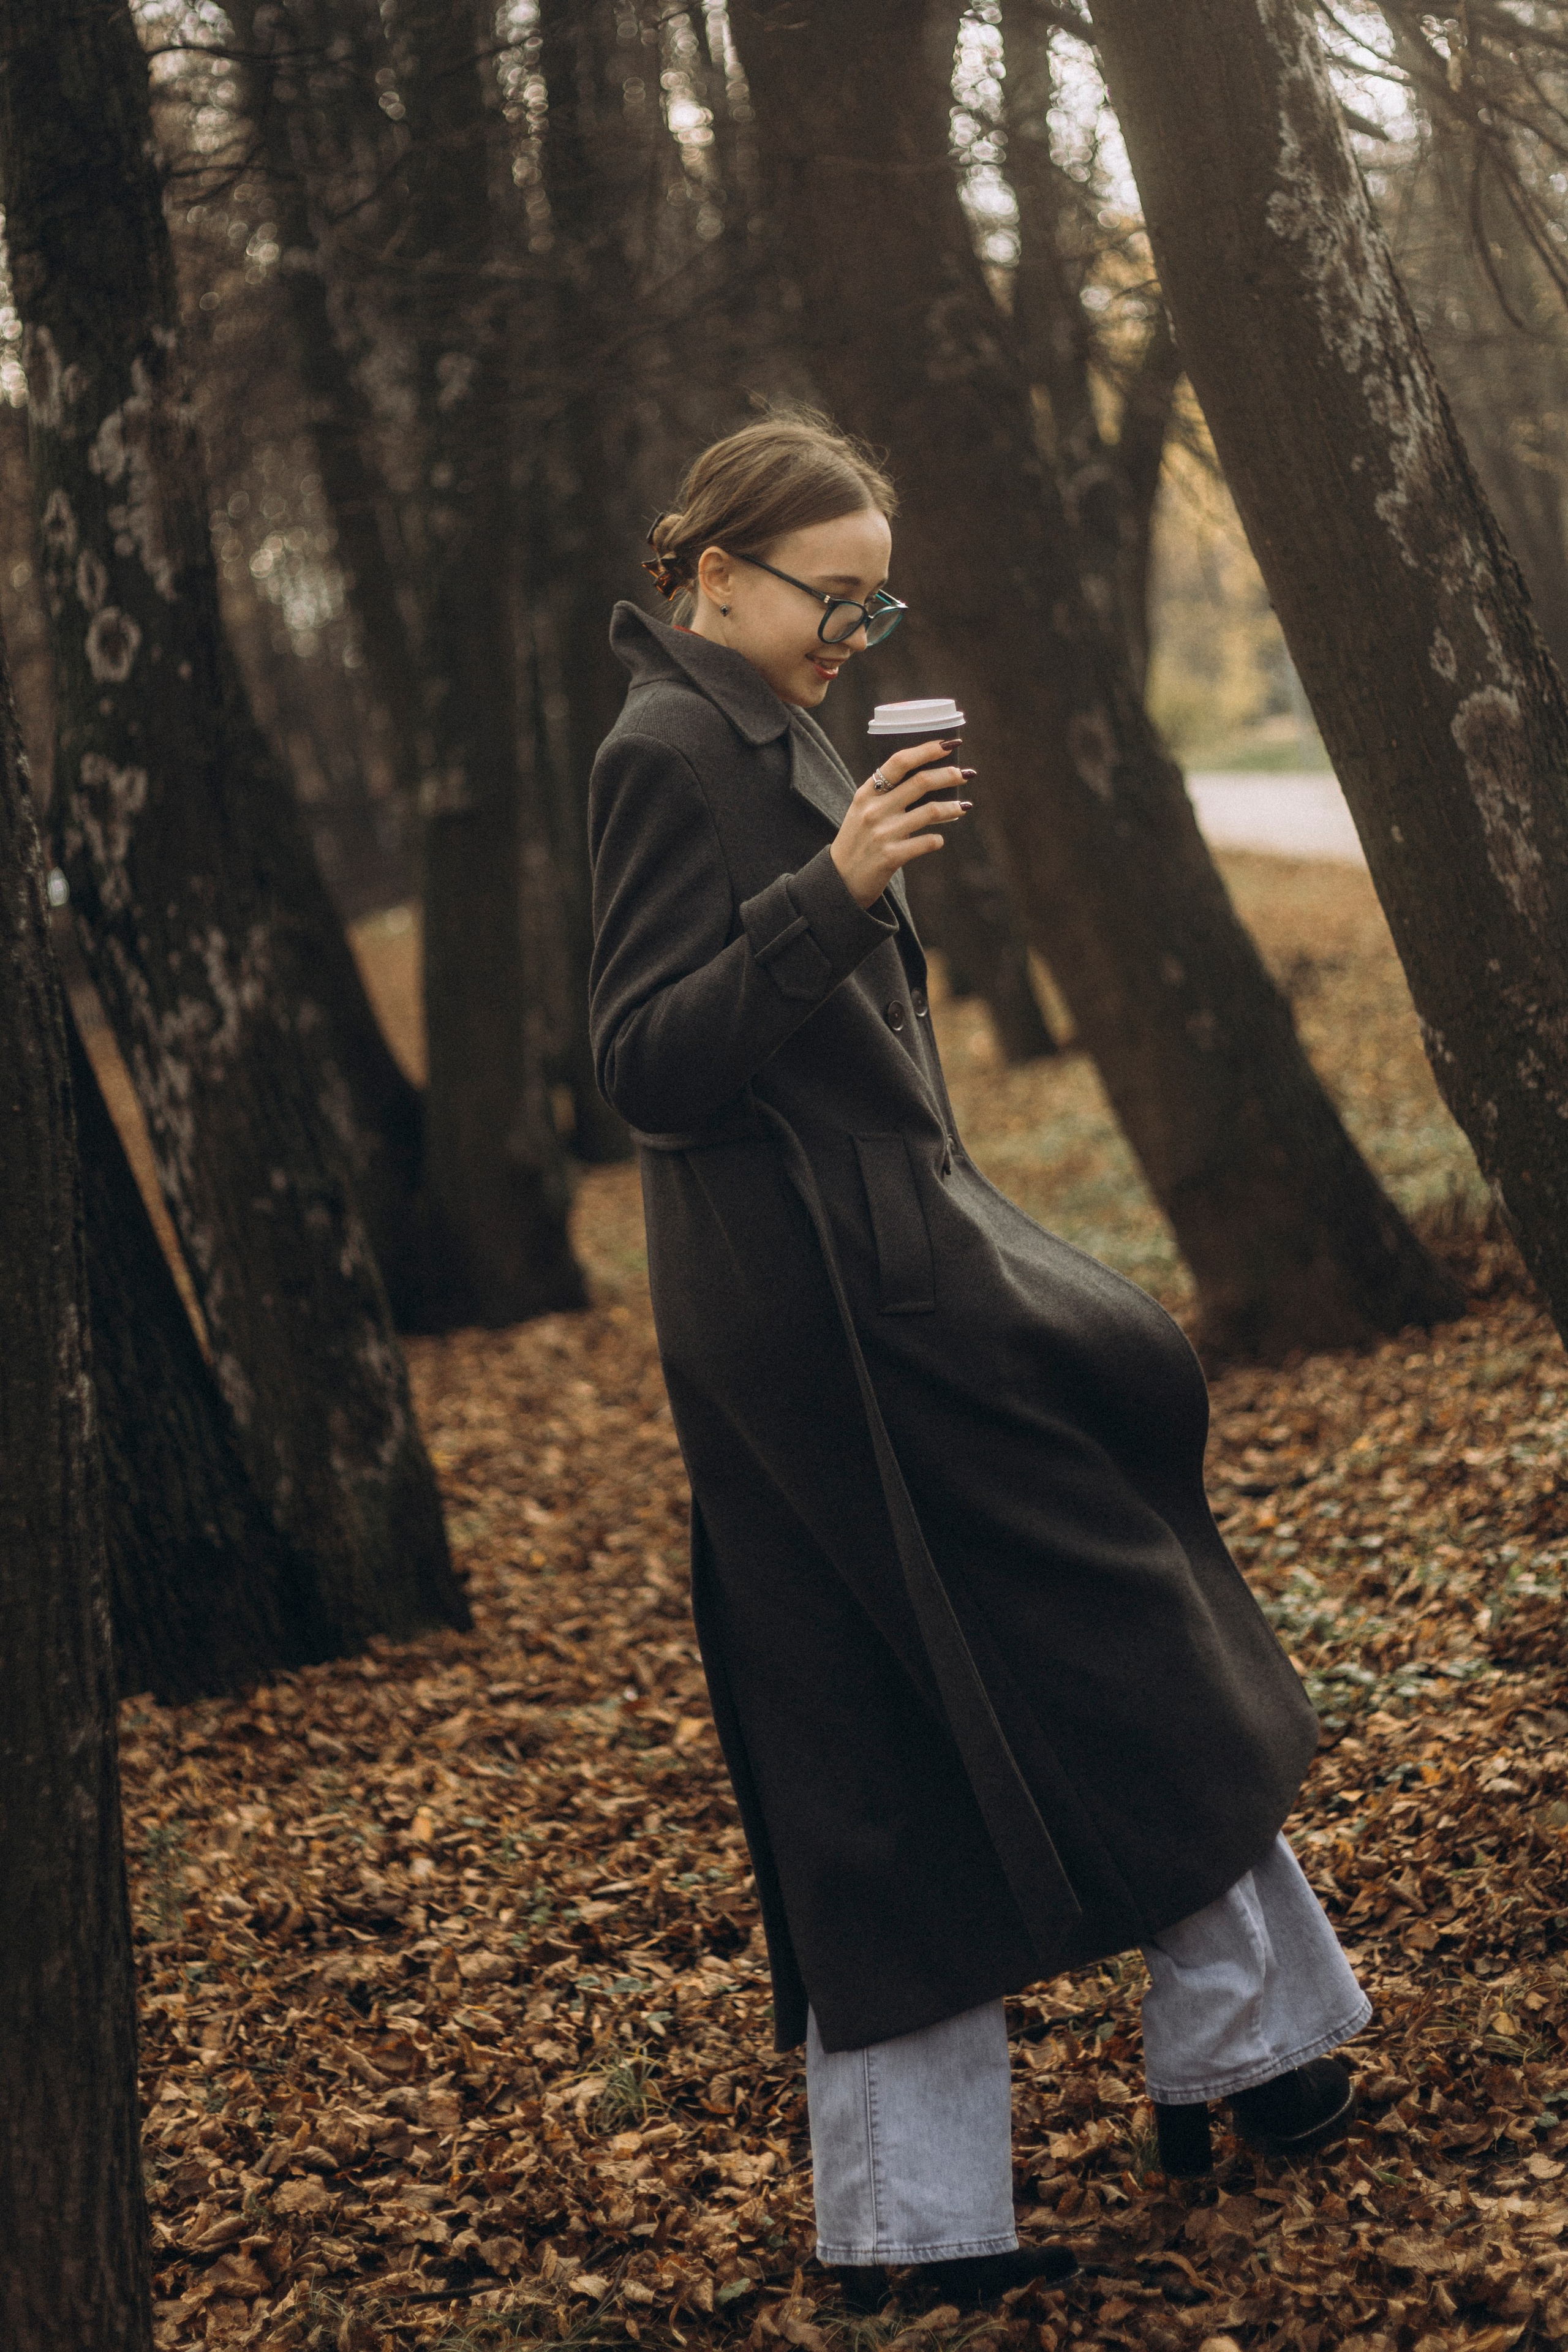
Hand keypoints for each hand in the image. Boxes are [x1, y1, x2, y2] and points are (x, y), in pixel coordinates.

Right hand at [830, 741, 972, 909]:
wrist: (840, 880)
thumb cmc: (858, 840)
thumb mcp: (864, 811)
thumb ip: (888, 795)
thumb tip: (930, 778)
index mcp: (866, 793)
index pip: (899, 762)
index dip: (927, 750)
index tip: (949, 744)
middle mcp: (874, 810)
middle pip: (921, 782)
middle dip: (949, 774)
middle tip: (966, 774)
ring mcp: (882, 833)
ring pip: (930, 811)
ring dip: (953, 807)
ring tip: (964, 806)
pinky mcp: (891, 856)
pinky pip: (927, 842)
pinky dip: (937, 839)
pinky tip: (939, 839)